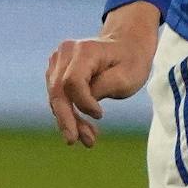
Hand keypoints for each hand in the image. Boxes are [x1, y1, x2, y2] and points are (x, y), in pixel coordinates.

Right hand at [45, 1, 159, 147]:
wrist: (127, 46)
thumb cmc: (131, 62)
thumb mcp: (127, 77)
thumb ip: (103, 87)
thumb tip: (80, 105)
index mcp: (85, 50)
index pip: (72, 82)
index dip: (82, 102)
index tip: (100, 115)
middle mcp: (65, 52)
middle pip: (59, 91)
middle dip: (67, 119)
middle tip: (75, 141)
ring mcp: (57, 61)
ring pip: (56, 97)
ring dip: (69, 120)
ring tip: (89, 139)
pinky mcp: (56, 72)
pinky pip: (59, 97)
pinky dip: (70, 114)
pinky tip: (84, 130)